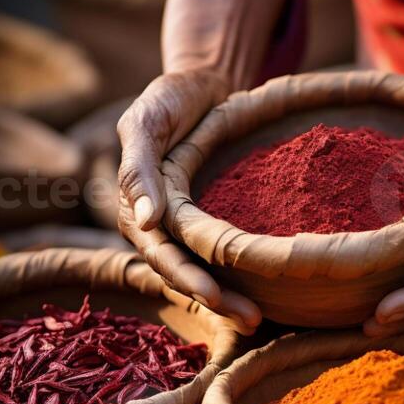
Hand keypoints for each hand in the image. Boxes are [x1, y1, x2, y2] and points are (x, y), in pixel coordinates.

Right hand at [117, 69, 261, 332]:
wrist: (202, 84)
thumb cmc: (170, 99)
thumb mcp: (147, 122)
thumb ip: (139, 168)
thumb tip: (145, 220)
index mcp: (136, 208)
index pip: (161, 254)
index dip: (186, 277)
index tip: (215, 295)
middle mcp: (157, 226)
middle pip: (183, 272)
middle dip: (215, 298)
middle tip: (253, 319)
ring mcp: (183, 226)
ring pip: (203, 270)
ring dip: (228, 296)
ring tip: (260, 319)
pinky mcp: (208, 223)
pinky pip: (221, 255)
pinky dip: (239, 276)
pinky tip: (267, 294)